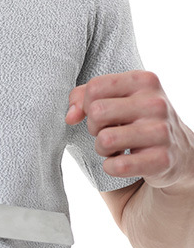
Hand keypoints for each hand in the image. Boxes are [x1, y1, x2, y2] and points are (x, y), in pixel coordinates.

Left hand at [66, 70, 193, 189]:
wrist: (178, 150)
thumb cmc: (136, 118)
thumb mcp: (115, 97)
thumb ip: (83, 96)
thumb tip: (70, 117)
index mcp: (144, 80)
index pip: (94, 87)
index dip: (87, 104)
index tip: (100, 113)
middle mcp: (156, 103)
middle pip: (97, 112)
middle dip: (94, 127)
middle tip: (108, 131)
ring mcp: (162, 131)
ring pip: (105, 139)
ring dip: (102, 148)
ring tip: (116, 146)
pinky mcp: (162, 159)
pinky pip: (118, 165)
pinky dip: (111, 167)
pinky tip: (123, 161)